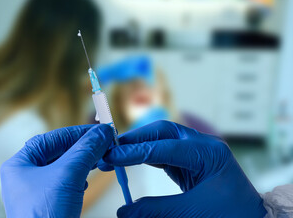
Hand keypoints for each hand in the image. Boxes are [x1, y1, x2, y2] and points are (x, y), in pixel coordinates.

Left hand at [0, 124, 113, 217]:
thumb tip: (102, 131)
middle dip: (83, 148)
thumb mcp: (67, 175)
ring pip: (64, 168)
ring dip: (83, 162)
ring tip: (100, 159)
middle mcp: (26, 176)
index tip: (98, 130)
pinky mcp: (49, 205)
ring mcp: (37, 192)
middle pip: (58, 152)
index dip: (77, 133)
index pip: (52, 139)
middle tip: (104, 144)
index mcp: (20, 165)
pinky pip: (66, 183)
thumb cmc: (45, 216)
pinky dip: (80, 178)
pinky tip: (87, 182)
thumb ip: (86, 149)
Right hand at [101, 120, 266, 217]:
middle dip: (135, 139)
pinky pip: (165, 151)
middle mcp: (203, 145)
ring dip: (139, 144)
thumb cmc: (230, 216)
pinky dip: (146, 154)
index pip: (163, 147)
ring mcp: (198, 150)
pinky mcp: (192, 159)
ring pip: (162, 138)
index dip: (133, 152)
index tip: (111, 156)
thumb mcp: (192, 213)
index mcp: (209, 153)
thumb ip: (155, 210)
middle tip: (110, 149)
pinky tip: (132, 158)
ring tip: (116, 153)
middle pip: (162, 131)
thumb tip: (124, 212)